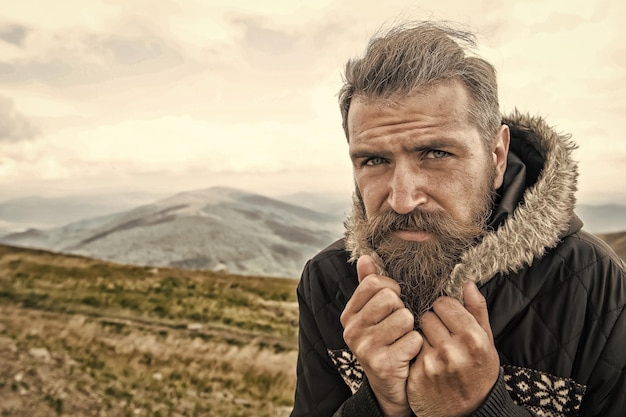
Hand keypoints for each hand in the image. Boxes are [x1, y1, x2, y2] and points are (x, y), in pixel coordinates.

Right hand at [341, 255, 422, 416]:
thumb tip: (365, 257)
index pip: (373, 283)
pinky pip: (413, 339)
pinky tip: (408, 354)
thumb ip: (368, 285)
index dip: (391, 289)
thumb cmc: (385, 342)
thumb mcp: (372, 314)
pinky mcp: (383, 365)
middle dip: (402, 309)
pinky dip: (417, 346)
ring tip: (402, 339)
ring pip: (404, 318)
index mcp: (349, 315)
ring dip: (411, 328)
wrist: (390, 386)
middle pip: (389, 298)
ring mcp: (365, 349)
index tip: (393, 302)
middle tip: (398, 325)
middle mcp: (352, 330)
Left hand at [407, 281, 499, 416]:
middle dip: (432, 322)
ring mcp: (432, 363)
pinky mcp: (417, 375)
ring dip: (422, 336)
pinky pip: (408, 349)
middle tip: (440, 335)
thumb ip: (477, 311)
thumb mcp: (487, 342)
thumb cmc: (478, 373)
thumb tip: (468, 283)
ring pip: (415, 331)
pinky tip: (425, 361)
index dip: (444, 309)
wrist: (468, 413)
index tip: (447, 318)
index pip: (444, 303)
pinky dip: (414, 352)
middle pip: (427, 315)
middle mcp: (452, 350)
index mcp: (472, 338)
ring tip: (433, 347)